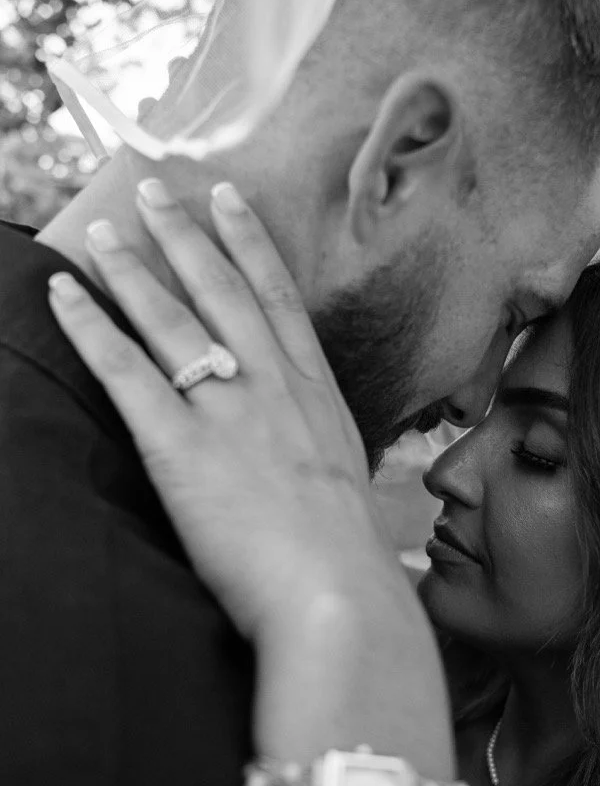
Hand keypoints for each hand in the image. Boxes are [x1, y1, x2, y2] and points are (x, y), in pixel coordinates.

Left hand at [47, 179, 406, 647]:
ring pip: (172, 321)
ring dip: (131, 270)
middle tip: (154, 189)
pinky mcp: (181, 449)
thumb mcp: (347, 486)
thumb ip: (319, 452)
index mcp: (316, 396)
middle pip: (221, 292)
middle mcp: (273, 388)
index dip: (250, 242)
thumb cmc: (348, 560)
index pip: (277, 299)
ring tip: (102, 232)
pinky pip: (126, 373)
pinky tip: (63, 295)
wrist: (338, 595)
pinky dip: (91, 328)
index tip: (230, 198)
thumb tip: (307, 454)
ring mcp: (228, 413)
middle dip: (185, 235)